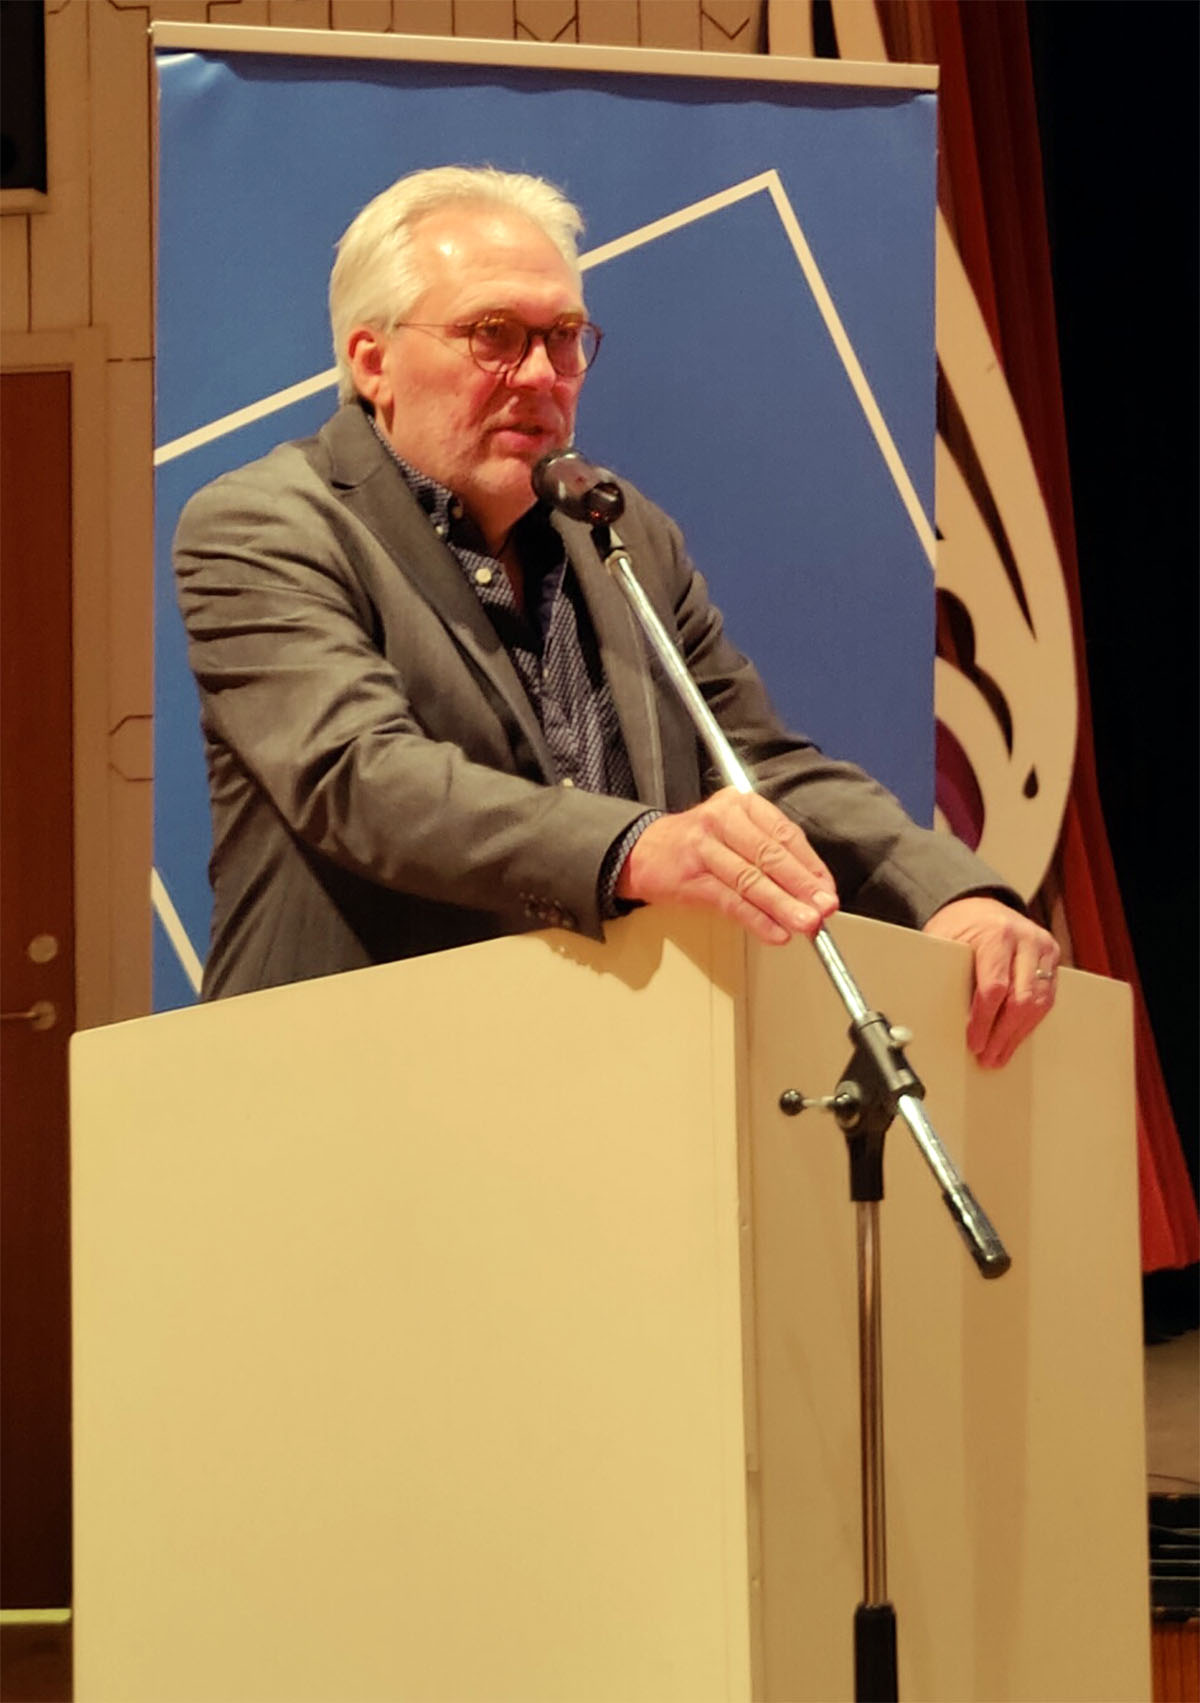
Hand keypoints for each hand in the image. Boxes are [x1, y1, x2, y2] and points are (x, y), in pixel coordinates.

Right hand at [615, 788, 838, 944]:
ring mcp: (703, 848)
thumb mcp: (736, 835)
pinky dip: (756, 919)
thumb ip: (772, 857)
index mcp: (741, 805)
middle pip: (769, 856)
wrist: (641, 852)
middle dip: (801, 886)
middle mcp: (722, 820)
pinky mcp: (689, 877)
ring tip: (805, 924)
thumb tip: (812, 892)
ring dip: (782, 906)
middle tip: (823, 909)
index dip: (810, 866)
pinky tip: (775, 932)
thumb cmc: (697, 845)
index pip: (785, 835)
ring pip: (751, 880)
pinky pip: (730, 901)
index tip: (827, 891)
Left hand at [922, 896, 1060, 1067]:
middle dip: (1003, 1035)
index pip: (995, 987)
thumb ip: (944, 971)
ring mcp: (1043, 949)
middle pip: (1021, 999)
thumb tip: (932, 1012)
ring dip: (1018, 1034)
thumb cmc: (960, 925)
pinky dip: (1030, 1022)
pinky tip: (1015, 1038)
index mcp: (997, 934)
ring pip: (1039, 1003)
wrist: (980, 905)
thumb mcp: (944, 940)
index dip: (985, 1020)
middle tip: (988, 1056)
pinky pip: (1046, 998)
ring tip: (1000, 1055)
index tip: (975, 1042)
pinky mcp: (1052, 958)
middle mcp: (1026, 940)